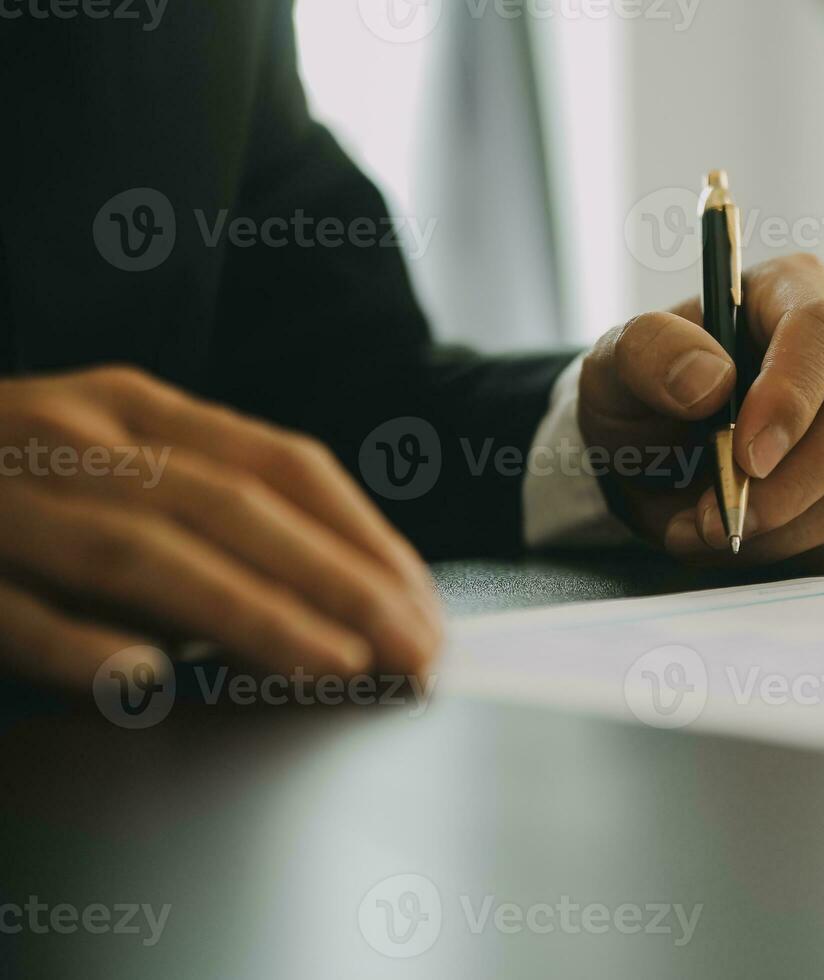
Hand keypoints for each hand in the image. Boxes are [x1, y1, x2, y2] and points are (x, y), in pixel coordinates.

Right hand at [0, 366, 440, 688]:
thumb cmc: (13, 473)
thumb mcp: (115, 455)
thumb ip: (207, 501)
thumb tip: (335, 584)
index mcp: (137, 407)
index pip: (283, 463)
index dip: (364, 535)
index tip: (424, 603)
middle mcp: (79, 436)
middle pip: (233, 507)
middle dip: (338, 582)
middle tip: (413, 651)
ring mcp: (3, 496)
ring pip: (142, 553)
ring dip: (249, 612)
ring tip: (333, 665)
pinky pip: (10, 607)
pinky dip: (76, 644)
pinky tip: (139, 680)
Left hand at [580, 255, 823, 570]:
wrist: (648, 456)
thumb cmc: (642, 391)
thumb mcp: (615, 362)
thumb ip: (650, 351)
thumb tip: (710, 380)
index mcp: (792, 292)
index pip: (822, 332)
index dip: (792, 396)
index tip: (746, 455)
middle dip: (790, 483)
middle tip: (718, 517)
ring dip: (777, 528)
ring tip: (702, 528)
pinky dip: (777, 551)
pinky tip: (727, 538)